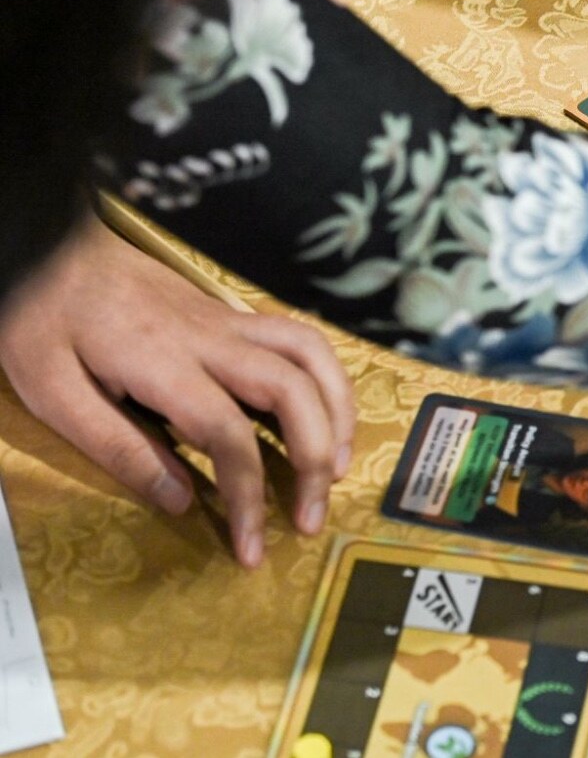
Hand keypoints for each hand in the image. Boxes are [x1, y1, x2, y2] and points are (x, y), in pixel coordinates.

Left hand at [0, 218, 353, 567]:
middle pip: (293, 393)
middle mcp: (212, 339)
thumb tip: (181, 500)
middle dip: (316, 459)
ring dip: (338, 412)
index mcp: (164, 364)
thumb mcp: (53, 392)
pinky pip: (300, 340)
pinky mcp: (231, 315)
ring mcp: (228, 321)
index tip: (251, 546)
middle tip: (310, 516)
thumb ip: (118, 446)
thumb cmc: (41, 319)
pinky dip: (327, 378)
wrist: (49, 248)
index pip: (229, 437)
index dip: (248, 497)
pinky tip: (321, 412)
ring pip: (312, 356)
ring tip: (337, 465)